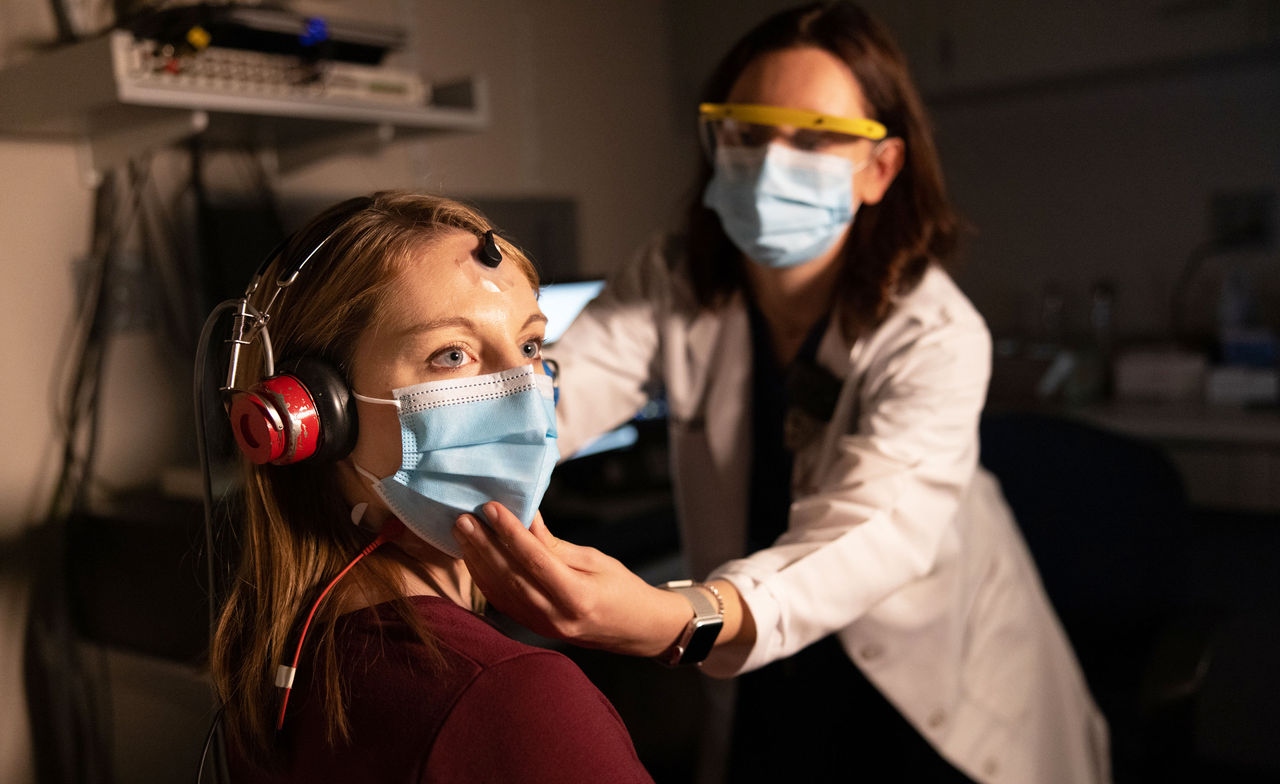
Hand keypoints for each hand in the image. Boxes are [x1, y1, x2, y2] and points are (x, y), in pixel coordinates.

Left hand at [453, 501, 688, 657]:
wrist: (634, 630)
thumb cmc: (622, 590)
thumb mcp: (596, 560)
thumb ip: (556, 545)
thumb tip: (527, 519)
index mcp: (578, 597)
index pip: (536, 560)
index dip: (511, 532)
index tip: (492, 507)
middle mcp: (556, 617)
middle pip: (511, 576)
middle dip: (483, 544)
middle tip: (463, 518)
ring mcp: (542, 627)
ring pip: (501, 590)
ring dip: (477, 559)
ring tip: (462, 533)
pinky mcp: (533, 629)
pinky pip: (502, 601)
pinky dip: (485, 578)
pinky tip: (473, 557)